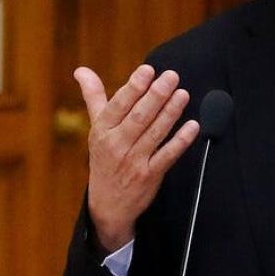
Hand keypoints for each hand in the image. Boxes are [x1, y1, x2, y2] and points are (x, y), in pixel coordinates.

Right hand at [74, 64, 200, 251]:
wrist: (107, 205)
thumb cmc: (104, 158)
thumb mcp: (96, 129)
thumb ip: (94, 97)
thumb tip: (81, 70)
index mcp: (102, 131)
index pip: (118, 105)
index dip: (133, 87)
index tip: (148, 70)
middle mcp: (116, 145)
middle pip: (139, 117)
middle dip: (156, 95)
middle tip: (171, 76)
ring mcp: (133, 161)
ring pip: (154, 133)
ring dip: (170, 113)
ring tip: (183, 94)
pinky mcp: (150, 176)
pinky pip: (167, 156)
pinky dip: (181, 141)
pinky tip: (193, 126)